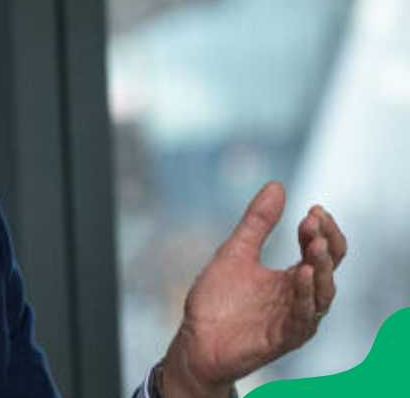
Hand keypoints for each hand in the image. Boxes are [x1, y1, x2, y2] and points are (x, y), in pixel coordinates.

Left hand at [162, 181, 347, 397]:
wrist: (195, 340)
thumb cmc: (217, 300)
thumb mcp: (236, 252)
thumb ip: (257, 223)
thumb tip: (277, 184)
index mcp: (292, 277)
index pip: (322, 249)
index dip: (321, 229)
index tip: (312, 209)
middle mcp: (299, 297)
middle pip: (329, 268)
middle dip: (325, 243)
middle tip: (313, 221)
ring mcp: (294, 318)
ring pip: (323, 293)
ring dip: (322, 268)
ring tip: (315, 244)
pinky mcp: (284, 338)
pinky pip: (304, 318)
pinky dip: (306, 295)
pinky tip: (303, 274)